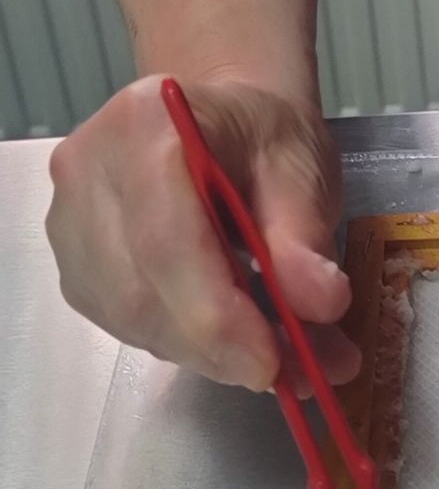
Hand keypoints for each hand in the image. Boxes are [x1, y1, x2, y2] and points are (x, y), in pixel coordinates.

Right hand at [47, 73, 357, 390]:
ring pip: (125, 316)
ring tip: (266, 351)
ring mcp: (67, 216)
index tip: (269, 363)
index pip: (167, 240)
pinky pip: (117, 319)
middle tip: (281, 370)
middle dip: (213, 345)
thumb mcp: (302, 169)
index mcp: (146, 124)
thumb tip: (321, 304)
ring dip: (198, 350)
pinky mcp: (71, 258)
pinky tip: (223, 333)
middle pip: (138, 289)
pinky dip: (177, 339)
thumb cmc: (262, 133)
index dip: (215, 314)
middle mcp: (87, 169)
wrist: (223, 118)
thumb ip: (305, 238)